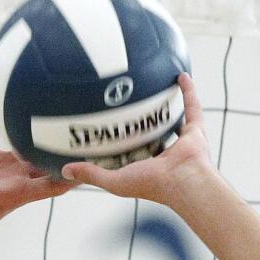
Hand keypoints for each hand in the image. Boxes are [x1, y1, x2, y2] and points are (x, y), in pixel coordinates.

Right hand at [0, 104, 73, 252]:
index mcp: (17, 193)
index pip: (52, 186)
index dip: (73, 177)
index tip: (93, 164)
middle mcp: (15, 180)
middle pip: (47, 163)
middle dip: (65, 151)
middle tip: (84, 127)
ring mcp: (2, 170)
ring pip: (25, 145)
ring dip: (36, 130)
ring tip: (53, 107)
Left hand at [59, 73, 212, 207]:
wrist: (183, 182)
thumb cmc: (152, 185)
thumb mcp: (114, 179)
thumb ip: (91, 173)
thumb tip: (64, 171)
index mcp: (147, 167)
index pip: (131, 154)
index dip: (121, 145)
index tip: (110, 132)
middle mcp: (165, 154)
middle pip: (151, 134)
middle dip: (143, 123)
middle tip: (129, 105)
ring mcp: (181, 142)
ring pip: (172, 119)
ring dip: (165, 105)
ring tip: (156, 86)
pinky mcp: (195, 131)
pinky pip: (192, 106)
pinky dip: (188, 91)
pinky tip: (179, 74)